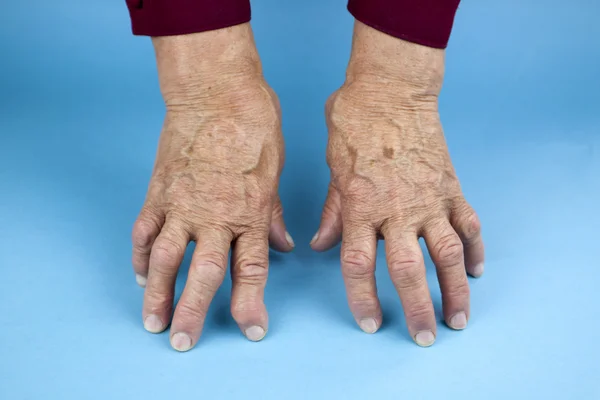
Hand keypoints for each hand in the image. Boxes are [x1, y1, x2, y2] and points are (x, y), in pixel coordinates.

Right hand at [131, 25, 292, 350]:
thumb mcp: (275, 170)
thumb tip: (284, 244)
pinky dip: (138, 254)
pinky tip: (137, 273)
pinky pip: (143, 229)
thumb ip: (273, 213)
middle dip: (193, 313)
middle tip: (183, 342)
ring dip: (156, 293)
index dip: (251, 305)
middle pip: (201, 275)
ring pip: (164, 259)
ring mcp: (181, 204)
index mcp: (249, 213)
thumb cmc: (253, 124)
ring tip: (153, 320)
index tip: (251, 329)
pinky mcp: (158, 190)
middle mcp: (214, 216)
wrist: (216, 90)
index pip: (251, 271)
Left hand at [311, 22, 484, 345]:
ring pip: (448, 253)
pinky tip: (477, 269)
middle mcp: (397, 209)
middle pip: (409, 269)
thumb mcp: (333, 168)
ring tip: (459, 317)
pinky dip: (475, 248)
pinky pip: (468, 223)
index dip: (363, 299)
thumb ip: (332, 211)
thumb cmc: (355, 123)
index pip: (359, 265)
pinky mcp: (451, 186)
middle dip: (417, 308)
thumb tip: (321, 245)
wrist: (392, 89)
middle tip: (425, 337)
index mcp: (361, 206)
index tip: (371, 323)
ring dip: (455, 289)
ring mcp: (430, 198)